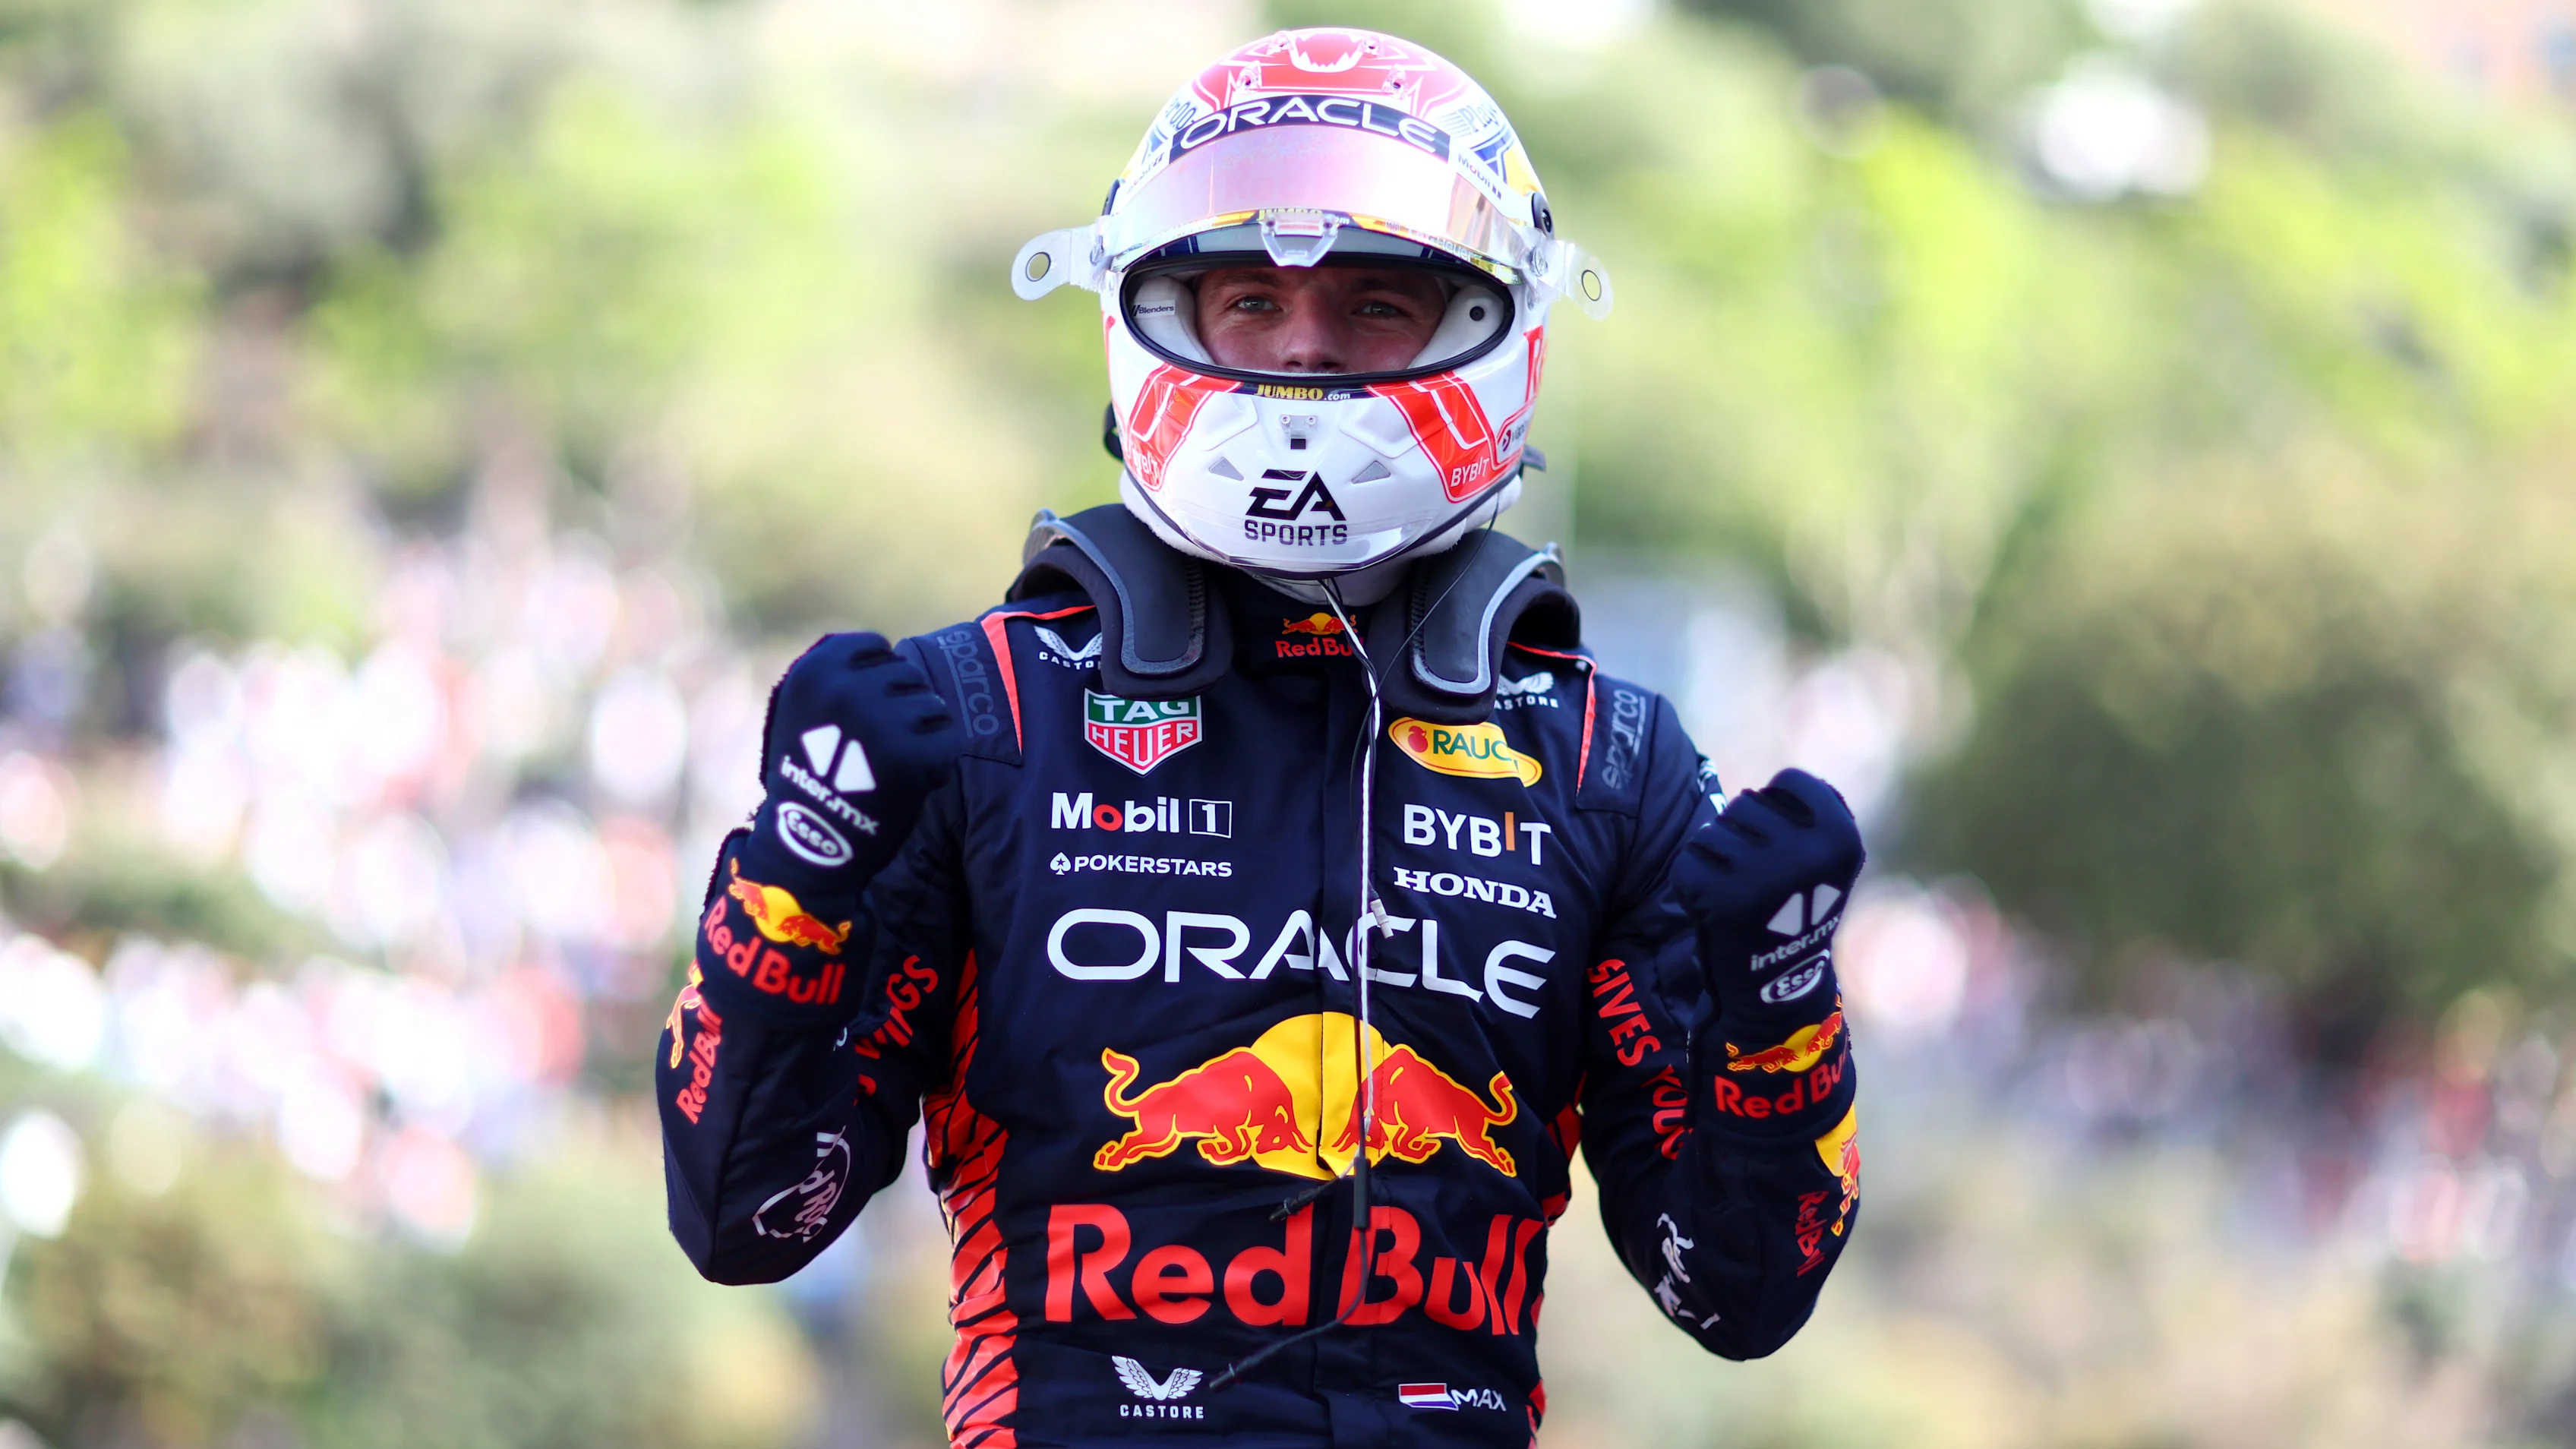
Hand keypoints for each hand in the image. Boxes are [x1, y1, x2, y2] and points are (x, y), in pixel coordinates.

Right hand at [735, 632, 966, 891]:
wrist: (809, 844)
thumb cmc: (808, 772)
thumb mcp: (800, 707)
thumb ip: (837, 671)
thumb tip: (888, 649)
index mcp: (817, 669)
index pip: (876, 647)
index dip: (877, 679)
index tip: (861, 711)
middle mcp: (850, 688)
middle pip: (908, 674)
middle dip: (901, 706)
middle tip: (874, 746)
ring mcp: (885, 721)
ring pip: (933, 704)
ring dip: (921, 732)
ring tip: (888, 764)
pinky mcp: (915, 756)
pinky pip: (949, 739)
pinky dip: (936, 761)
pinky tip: (907, 782)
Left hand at [1668, 769, 1863, 1032]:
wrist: (1778, 983)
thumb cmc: (1799, 907)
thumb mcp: (1827, 857)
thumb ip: (1812, 810)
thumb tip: (1782, 781)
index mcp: (1840, 836)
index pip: (1789, 781)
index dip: (1778, 809)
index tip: (1786, 844)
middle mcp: (1805, 853)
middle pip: (1744, 803)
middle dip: (1742, 835)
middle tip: (1759, 880)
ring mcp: (1762, 875)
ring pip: (1712, 832)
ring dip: (1715, 859)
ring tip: (1740, 895)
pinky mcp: (1720, 898)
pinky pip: (1687, 863)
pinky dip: (1692, 884)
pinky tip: (1716, 910)